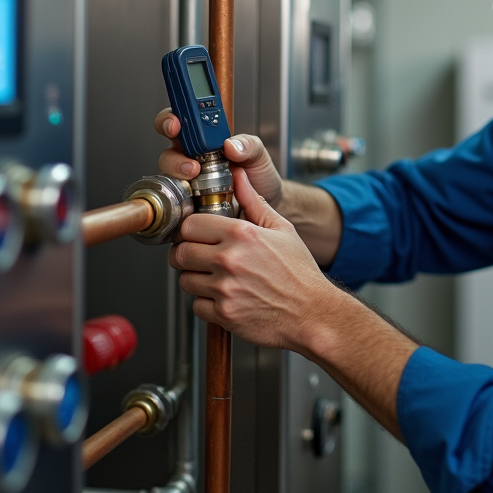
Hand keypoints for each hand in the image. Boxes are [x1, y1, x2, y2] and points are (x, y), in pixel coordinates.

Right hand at [154, 107, 285, 210]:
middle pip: (168, 150)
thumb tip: (230, 144)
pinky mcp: (189, 200)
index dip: (171, 119)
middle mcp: (192, 156)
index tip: (176, 124)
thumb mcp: (258, 154)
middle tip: (191, 163)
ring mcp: (188, 179)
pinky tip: (196, 196)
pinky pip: (176, 197)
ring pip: (168, 173)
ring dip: (178, 173)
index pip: (181, 121)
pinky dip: (182, 196)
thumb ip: (248, 145)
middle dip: (173, 155)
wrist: (263, 202)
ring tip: (196, 175)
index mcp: (205, 138)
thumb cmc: (257, 174)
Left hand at [170, 169, 341, 351]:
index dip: (191, 230)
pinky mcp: (224, 315)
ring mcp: (225, 289)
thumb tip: (240, 177)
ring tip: (217, 278)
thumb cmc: (299, 274)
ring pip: (185, 280)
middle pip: (180, 253)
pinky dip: (207, 304)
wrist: (312, 314)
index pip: (190, 225)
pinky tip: (225, 297)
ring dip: (196, 279)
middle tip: (200, 257)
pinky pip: (196, 306)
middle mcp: (229, 260)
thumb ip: (254, 203)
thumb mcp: (282, 230)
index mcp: (242, 234)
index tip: (196, 235)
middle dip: (186, 255)